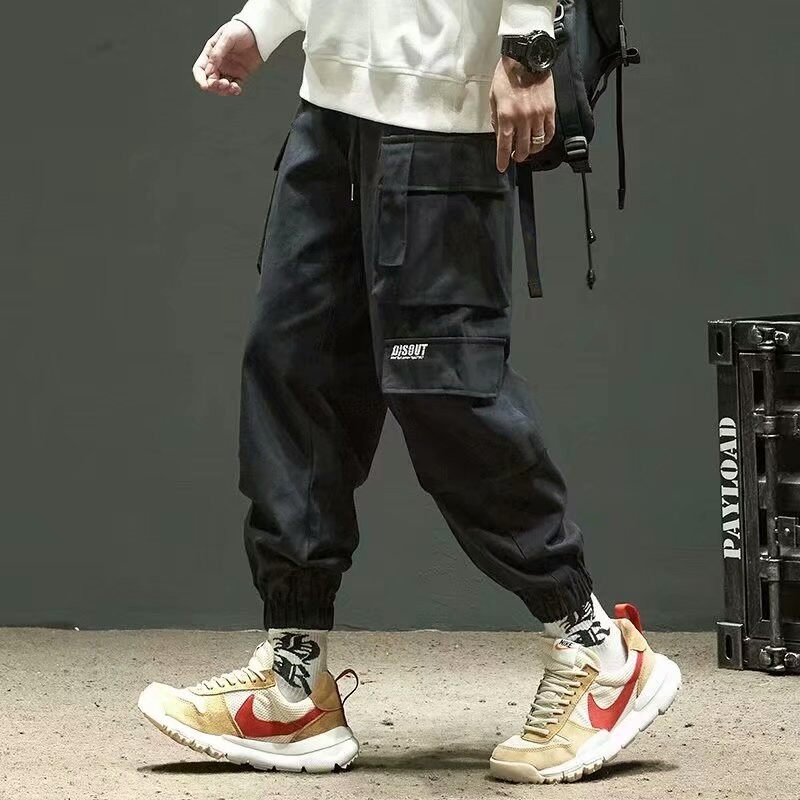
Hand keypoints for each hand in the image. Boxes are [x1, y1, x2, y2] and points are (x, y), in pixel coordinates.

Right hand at [192, 21, 262, 96]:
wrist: (258, 33)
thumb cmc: (240, 30)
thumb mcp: (227, 37)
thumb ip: (217, 53)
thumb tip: (209, 71)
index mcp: (210, 53)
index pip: (200, 69)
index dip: (200, 79)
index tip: (205, 86)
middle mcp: (218, 63)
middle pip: (210, 81)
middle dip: (215, 86)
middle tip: (224, 84)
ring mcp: (229, 70)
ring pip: (221, 87)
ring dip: (224, 90)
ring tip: (232, 87)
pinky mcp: (240, 75)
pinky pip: (234, 87)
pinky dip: (234, 91)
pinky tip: (237, 89)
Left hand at [490, 57, 555, 171]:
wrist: (526, 58)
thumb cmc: (507, 75)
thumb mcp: (493, 97)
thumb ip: (496, 118)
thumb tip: (500, 135)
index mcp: (506, 115)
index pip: (504, 145)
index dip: (503, 159)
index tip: (502, 167)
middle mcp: (522, 118)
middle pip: (523, 148)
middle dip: (518, 156)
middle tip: (516, 156)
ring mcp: (538, 115)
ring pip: (537, 143)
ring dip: (532, 150)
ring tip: (528, 149)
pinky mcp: (550, 110)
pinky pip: (549, 132)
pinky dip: (545, 140)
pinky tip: (540, 140)